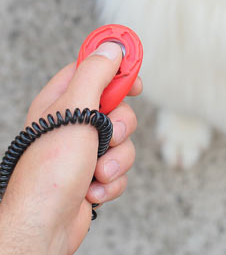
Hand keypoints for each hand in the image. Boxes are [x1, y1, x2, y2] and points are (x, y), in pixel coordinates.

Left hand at [0, 42, 141, 254]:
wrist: (43, 226)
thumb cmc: (50, 169)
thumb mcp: (75, 109)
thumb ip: (96, 74)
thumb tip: (112, 47)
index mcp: (62, 99)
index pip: (94, 67)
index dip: (117, 67)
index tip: (135, 73)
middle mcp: (74, 121)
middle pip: (118, 105)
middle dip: (122, 125)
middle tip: (110, 133)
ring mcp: (85, 149)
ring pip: (124, 140)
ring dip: (116, 159)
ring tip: (97, 172)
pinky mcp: (94, 175)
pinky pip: (120, 168)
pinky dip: (111, 181)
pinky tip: (92, 190)